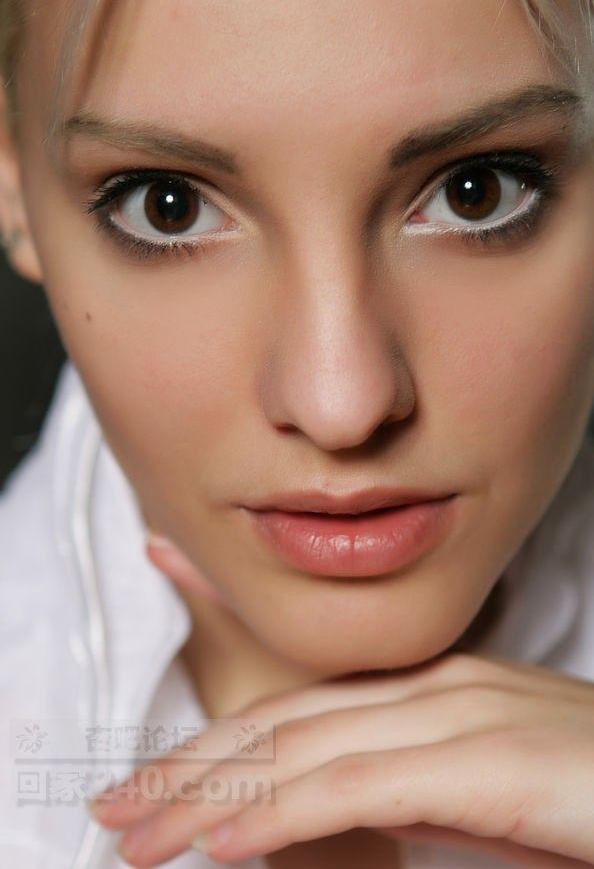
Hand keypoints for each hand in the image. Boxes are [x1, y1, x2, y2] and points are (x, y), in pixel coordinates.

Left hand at [87, 651, 593, 866]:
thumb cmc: (590, 793)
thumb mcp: (485, 793)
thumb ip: (412, 791)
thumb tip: (336, 815)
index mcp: (433, 690)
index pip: (300, 712)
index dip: (220, 745)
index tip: (156, 784)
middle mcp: (435, 688)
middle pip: (284, 723)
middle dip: (191, 766)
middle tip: (118, 806)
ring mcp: (459, 715)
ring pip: (303, 749)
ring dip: (211, 795)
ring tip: (140, 834)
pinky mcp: (482, 760)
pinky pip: (356, 785)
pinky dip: (280, 812)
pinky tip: (225, 842)